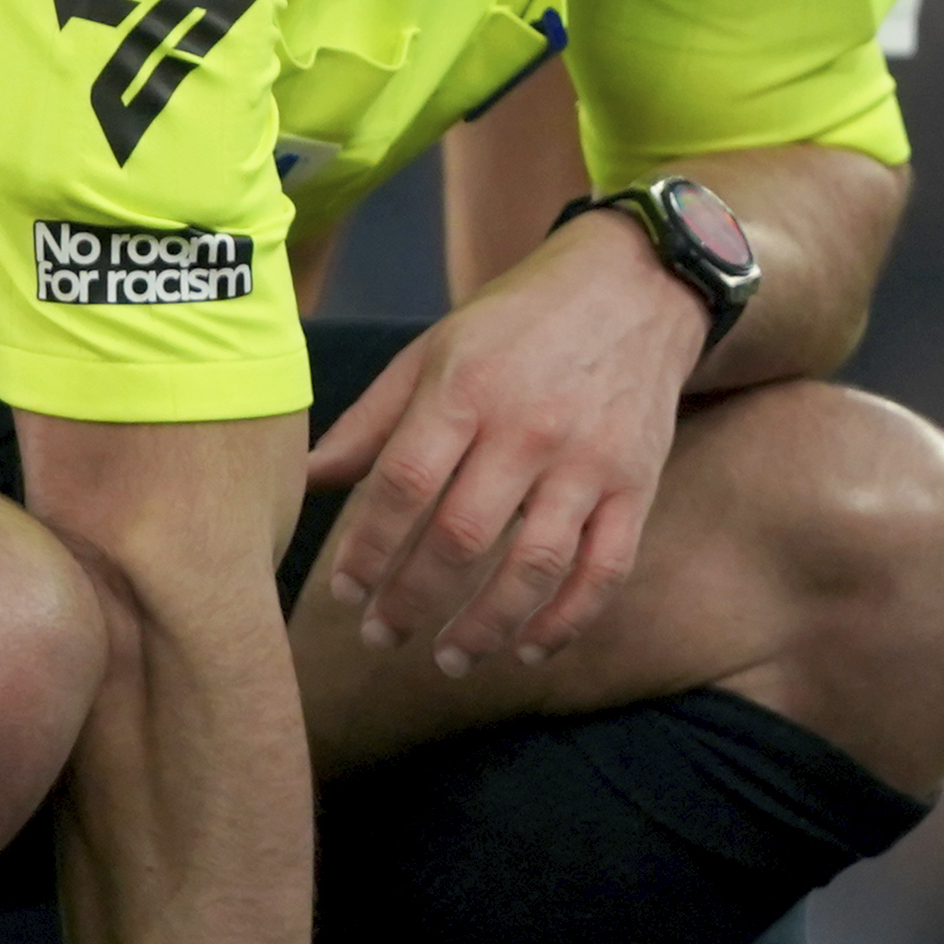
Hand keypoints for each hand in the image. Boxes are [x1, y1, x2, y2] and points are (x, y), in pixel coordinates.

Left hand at [308, 209, 704, 670]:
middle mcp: (529, 428)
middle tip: (381, 636)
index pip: (403, 485)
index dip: (367, 548)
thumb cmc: (518, 321)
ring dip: (485, 627)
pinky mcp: (638, 485)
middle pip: (461, 537)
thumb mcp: (436, 349)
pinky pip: (604, 570)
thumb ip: (373, 420)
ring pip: (533, 567)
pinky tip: (527, 649)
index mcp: (466, 388)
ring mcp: (590, 461)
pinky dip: (566, 621)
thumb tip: (306, 480)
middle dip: (412, 600)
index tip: (344, 591)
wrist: (636, 285)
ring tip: (448, 659)